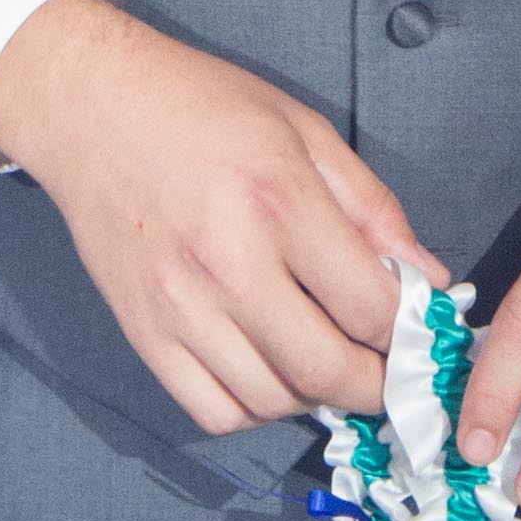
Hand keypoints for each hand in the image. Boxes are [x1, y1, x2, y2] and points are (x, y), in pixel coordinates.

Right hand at [0, 0, 434, 433]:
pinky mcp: (145, 335)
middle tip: (387, 370)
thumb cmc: (202, 108)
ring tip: (326, 361)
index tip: (416, 329)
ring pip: (273, 402)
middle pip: (326, 370)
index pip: (368, 307)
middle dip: (375, 385)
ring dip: (315, 396)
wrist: (94, 108)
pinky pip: (213, 412)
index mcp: (279, 201)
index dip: (407, 330)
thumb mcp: (305, 129)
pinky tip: (268, 372)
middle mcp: (229, 264)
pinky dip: (254, 409)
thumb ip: (372, 208)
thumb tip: (426, 277)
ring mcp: (181, 308)